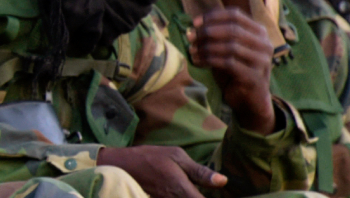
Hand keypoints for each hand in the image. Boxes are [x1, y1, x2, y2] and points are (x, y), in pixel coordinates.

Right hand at [97, 145, 226, 197]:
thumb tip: (223, 181)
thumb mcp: (176, 156)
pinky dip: (182, 196)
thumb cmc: (150, 157)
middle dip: (200, 195)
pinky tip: (181, 191)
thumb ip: (200, 171)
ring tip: (190, 188)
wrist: (120, 166)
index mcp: (183, 189)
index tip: (228, 195)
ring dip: (192, 195)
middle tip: (201, 188)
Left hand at [187, 8, 275, 133]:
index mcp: (259, 32)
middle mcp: (265, 44)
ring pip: (230, 46)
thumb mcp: (227, 48)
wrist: (249, 100)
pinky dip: (210, 60)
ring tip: (192, 51)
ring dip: (206, 47)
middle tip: (190, 37)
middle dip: (207, 31)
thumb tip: (193, 25)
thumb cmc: (235, 70)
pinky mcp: (255, 77)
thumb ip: (217, 35)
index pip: (235, 14)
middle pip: (232, 29)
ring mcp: (262, 61)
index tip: (194, 22)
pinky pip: (228, 63)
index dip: (213, 16)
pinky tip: (198, 62)